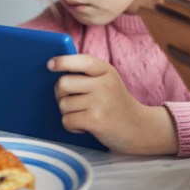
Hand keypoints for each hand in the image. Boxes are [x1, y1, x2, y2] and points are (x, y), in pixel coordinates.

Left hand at [49, 54, 178, 154]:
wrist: (138, 128)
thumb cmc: (116, 104)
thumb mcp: (109, 82)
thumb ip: (88, 75)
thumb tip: (55, 74)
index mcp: (107, 71)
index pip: (81, 61)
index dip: (63, 61)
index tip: (50, 65)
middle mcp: (104, 84)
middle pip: (63, 84)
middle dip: (61, 94)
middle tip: (72, 101)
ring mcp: (100, 102)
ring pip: (63, 104)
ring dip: (68, 113)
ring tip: (84, 115)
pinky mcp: (96, 120)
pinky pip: (67, 120)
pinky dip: (71, 126)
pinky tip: (84, 126)